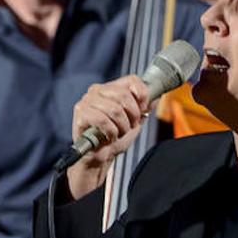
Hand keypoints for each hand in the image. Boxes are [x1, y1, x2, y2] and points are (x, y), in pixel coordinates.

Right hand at [66, 75, 150, 199]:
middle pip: (124, 95)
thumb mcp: (134, 122)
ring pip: (115, 109)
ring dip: (122, 126)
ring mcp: (86, 102)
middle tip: (129, 126)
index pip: (131, 80)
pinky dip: (111, 132)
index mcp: (109, 88)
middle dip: (133, 115)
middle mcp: (96, 91)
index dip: (142, 94)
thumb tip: (156, 97)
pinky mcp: (80, 115)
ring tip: (119, 133)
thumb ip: (144, 109)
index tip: (144, 109)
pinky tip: (110, 137)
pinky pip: (103, 120)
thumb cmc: (114, 138)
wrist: (100, 157)